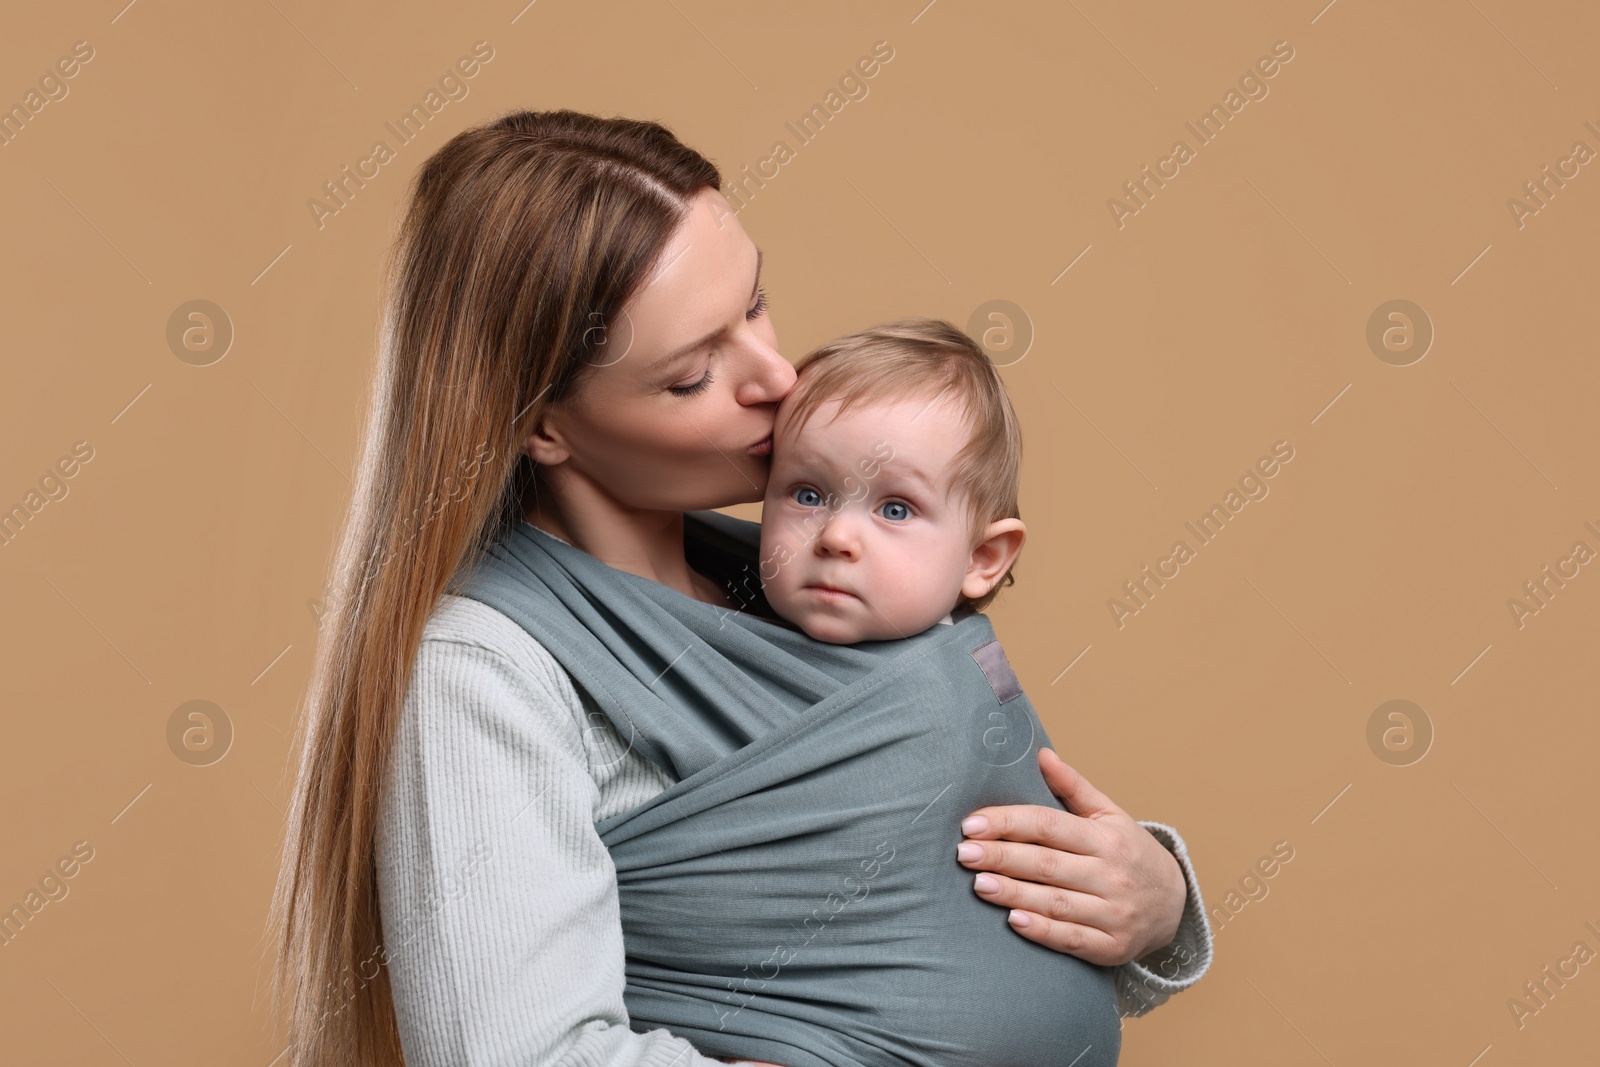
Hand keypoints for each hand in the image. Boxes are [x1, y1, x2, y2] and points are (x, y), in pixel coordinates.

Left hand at [956, 748, 1185, 965]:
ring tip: (979, 884)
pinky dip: (1043, 931)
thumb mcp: (1109, 815)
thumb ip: (1073, 787)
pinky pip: (1072, 940)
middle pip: (1047, 864)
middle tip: (964, 853)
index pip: (1049, 825)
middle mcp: (1110, 874)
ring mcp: (1113, 912)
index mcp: (1104, 838)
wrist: (1174, 904)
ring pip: (1056, 902)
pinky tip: (1013, 921)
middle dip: (1002, 857)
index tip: (971, 824)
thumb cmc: (1129, 852)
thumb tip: (1041, 754)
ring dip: (1014, 894)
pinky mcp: (1112, 946)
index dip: (1009, 822)